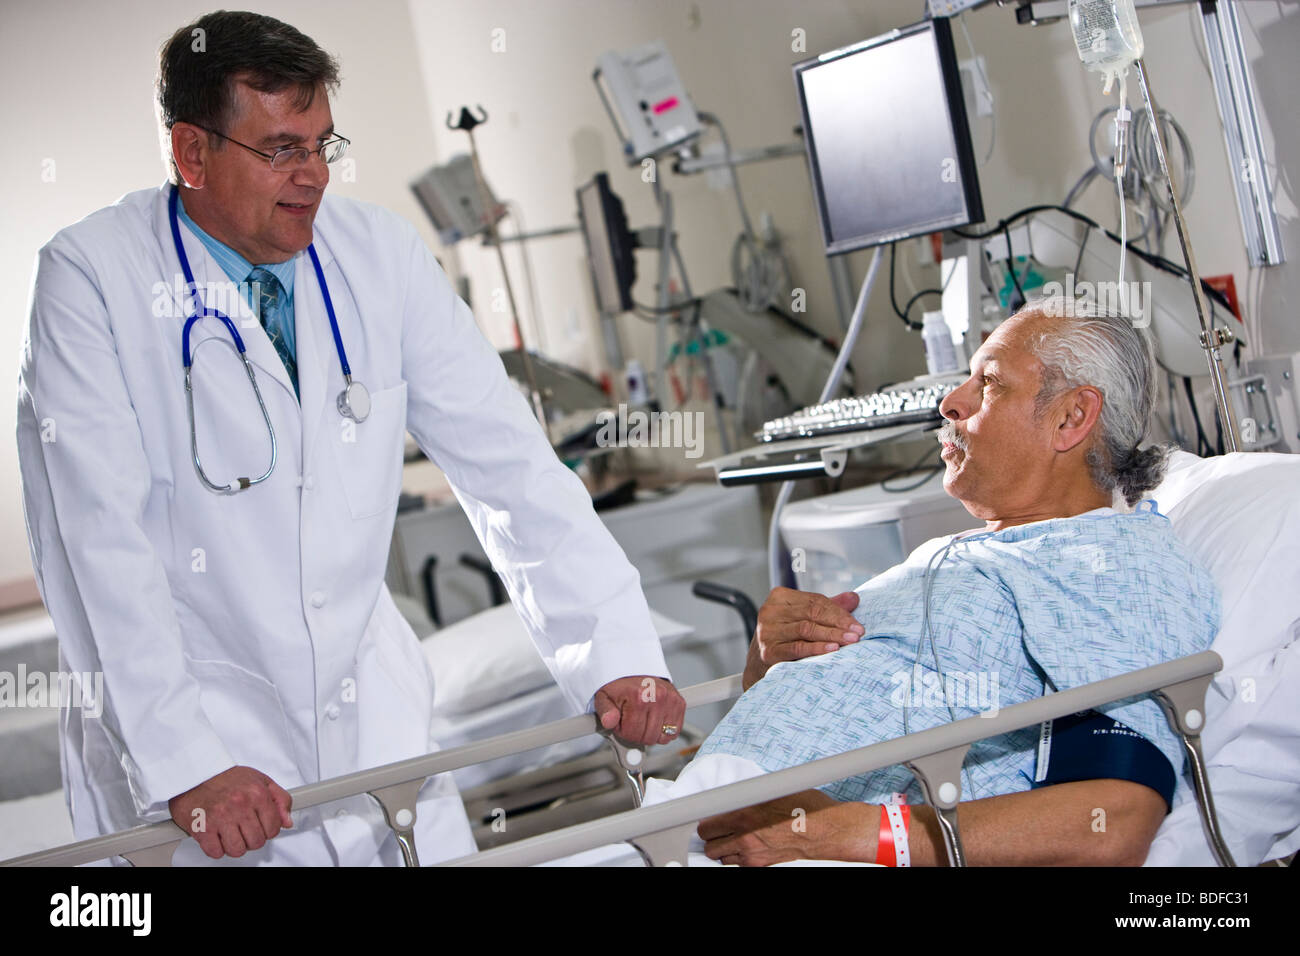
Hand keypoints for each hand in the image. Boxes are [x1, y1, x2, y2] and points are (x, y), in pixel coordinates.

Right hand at [169, 765, 293, 859]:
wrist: (196, 772)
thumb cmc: (227, 777)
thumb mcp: (260, 780)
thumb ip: (280, 799)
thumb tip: (287, 822)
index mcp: (257, 794)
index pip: (273, 828)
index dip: (268, 830)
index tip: (260, 825)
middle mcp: (240, 806)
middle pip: (256, 842)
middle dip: (252, 838)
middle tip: (243, 828)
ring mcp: (220, 818)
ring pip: (237, 850)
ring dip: (235, 845)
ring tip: (230, 832)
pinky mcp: (202, 828)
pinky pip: (216, 852)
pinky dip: (217, 848)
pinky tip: (217, 835)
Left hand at [593, 675, 686, 745]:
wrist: (635, 670)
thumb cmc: (621, 686)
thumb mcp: (605, 697)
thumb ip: (605, 711)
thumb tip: (609, 721)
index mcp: (639, 696)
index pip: (632, 733)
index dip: (623, 731)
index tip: (622, 722)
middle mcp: (658, 696)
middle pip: (648, 737)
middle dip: (637, 734)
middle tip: (632, 721)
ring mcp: (671, 700)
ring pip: (662, 737)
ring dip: (652, 733)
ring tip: (644, 720)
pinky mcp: (679, 703)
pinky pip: (674, 732)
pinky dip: (665, 731)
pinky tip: (656, 721)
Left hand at [698, 790, 875, 865]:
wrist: (826, 830)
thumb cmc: (806, 807)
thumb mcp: (772, 791)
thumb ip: (748, 797)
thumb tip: (735, 796)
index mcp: (744, 815)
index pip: (706, 826)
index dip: (706, 822)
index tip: (707, 818)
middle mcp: (745, 837)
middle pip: (709, 845)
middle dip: (711, 836)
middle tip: (718, 829)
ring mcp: (753, 854)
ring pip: (720, 858)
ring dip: (722, 849)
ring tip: (732, 839)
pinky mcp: (762, 865)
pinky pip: (738, 865)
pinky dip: (737, 858)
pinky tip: (745, 848)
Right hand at [743, 588, 863, 687]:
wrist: (759, 663)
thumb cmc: (787, 636)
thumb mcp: (805, 617)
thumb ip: (828, 607)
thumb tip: (854, 598)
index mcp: (779, 597)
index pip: (815, 601)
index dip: (839, 612)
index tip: (857, 625)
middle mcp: (770, 611)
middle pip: (811, 613)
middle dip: (838, 623)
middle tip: (857, 633)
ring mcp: (767, 631)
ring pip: (806, 629)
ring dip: (832, 635)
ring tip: (850, 641)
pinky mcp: (768, 651)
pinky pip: (798, 648)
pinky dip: (817, 648)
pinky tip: (833, 649)